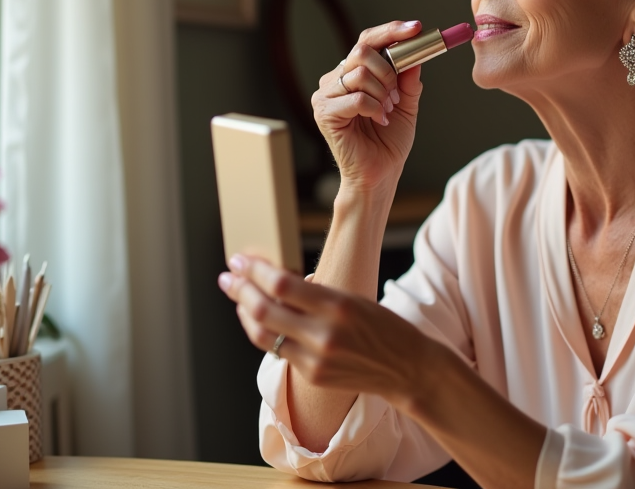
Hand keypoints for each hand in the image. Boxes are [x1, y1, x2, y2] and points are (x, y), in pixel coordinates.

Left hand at [218, 254, 434, 404]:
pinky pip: (277, 352)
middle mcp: (323, 333)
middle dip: (239, 289)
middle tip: (228, 276)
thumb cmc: (384, 326)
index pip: (282, 284)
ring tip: (238, 297)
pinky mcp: (313, 375)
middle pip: (264, 309)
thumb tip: (277, 282)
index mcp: (338, 305)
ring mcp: (315, 358)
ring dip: (244, 313)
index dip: (255, 270)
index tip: (241, 259)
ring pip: (262, 334)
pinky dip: (263, 333)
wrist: (406, 368)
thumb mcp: (354, 299)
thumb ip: (316, 294)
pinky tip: (258, 321)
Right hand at [313, 20, 423, 191]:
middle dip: (389, 70)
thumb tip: (416, 54)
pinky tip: (379, 120)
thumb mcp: (406, 105)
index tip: (416, 28)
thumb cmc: (388, 142)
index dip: (391, 31)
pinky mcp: (324, 113)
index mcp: (353, 73)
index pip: (367, 40)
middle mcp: (336, 80)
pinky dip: (375, 109)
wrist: (379, 174)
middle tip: (396, 94)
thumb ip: (409, 80)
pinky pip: (357, 97)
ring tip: (386, 112)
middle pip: (362, 51)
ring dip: (383, 93)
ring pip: (361, 73)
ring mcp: (326, 95)